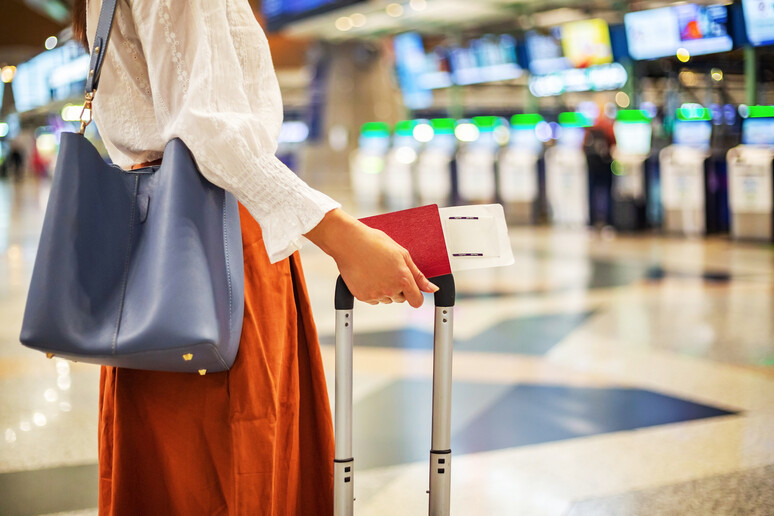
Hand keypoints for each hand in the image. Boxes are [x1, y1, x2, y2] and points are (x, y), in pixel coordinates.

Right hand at [304, 209, 437, 307]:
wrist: (349, 242)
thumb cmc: (375, 243)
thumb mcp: (402, 254)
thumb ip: (418, 275)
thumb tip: (432, 289)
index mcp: (403, 278)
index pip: (417, 301)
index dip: (415, 295)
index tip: (411, 290)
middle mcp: (390, 289)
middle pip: (401, 299)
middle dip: (399, 289)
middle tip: (388, 271)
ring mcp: (375, 294)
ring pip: (386, 299)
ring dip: (385, 290)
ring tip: (376, 271)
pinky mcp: (362, 296)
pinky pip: (373, 300)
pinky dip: (372, 291)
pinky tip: (368, 276)